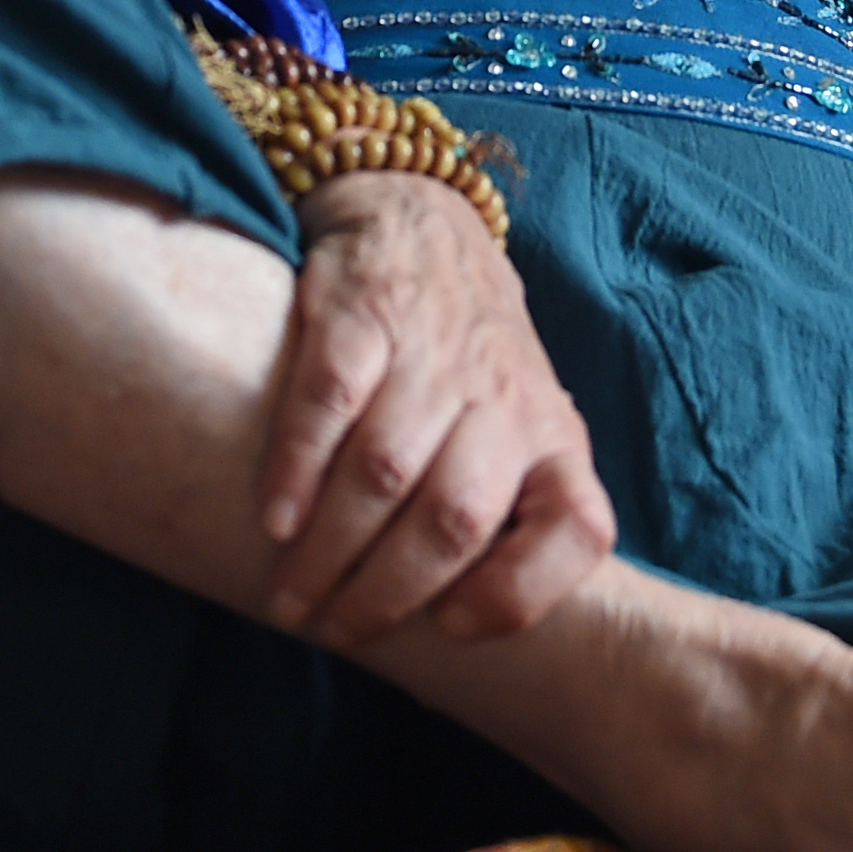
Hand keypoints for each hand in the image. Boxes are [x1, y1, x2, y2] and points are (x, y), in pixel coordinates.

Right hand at [258, 172, 615, 643]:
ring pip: (386, 471)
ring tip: (291, 596)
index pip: (577, 527)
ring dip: (330, 548)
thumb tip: (449, 628)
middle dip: (386, 590)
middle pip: (455, 518)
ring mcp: (432, 354)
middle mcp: (502, 398)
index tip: (452, 628)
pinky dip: (297, 468)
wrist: (422, 222)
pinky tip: (274, 519)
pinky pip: (329, 403)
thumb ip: (508, 512)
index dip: (520, 592)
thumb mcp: (520, 428)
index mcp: (554, 438)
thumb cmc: (469, 362)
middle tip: (335, 629)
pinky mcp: (363, 315)